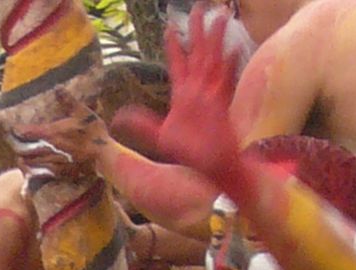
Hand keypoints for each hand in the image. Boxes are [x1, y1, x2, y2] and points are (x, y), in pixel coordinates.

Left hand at [14, 90, 111, 179]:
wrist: (103, 157)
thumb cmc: (93, 134)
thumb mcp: (82, 113)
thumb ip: (68, 101)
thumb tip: (57, 87)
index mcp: (51, 133)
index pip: (28, 132)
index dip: (19, 131)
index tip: (14, 129)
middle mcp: (49, 149)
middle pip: (26, 151)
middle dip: (19, 148)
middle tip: (14, 146)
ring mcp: (54, 163)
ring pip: (32, 163)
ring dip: (25, 161)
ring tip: (20, 159)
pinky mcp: (61, 173)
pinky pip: (43, 174)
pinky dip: (36, 172)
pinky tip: (34, 171)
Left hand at [113, 5, 240, 184]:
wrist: (210, 168)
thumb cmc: (190, 154)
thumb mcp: (159, 137)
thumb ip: (143, 124)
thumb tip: (121, 116)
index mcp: (182, 95)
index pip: (177, 63)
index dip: (173, 46)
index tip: (169, 28)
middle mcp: (198, 90)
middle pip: (197, 52)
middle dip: (197, 30)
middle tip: (199, 8)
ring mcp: (211, 95)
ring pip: (212, 58)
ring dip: (215, 38)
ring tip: (220, 16)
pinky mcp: (221, 104)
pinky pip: (226, 79)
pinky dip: (230, 63)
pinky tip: (234, 46)